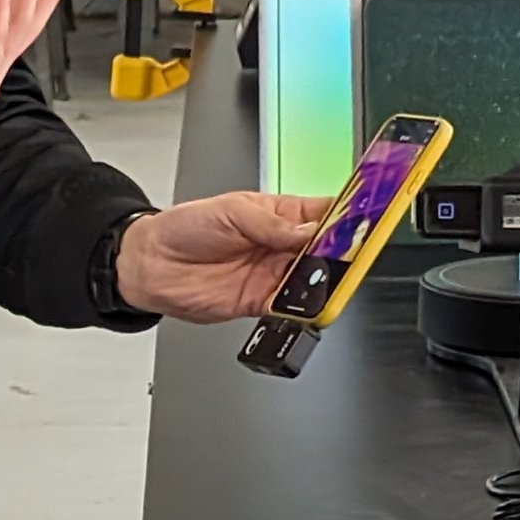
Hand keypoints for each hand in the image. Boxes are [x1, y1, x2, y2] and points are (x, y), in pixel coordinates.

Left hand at [114, 193, 334, 323]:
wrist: (151, 264)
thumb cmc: (184, 227)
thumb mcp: (230, 210)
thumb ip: (271, 224)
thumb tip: (307, 232)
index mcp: (280, 214)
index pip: (326, 214)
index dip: (349, 215)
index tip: (368, 217)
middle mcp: (282, 245)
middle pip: (328, 251)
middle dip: (344, 251)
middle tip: (354, 251)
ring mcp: (274, 275)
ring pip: (314, 281)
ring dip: (326, 280)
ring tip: (331, 276)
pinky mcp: (261, 302)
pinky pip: (290, 309)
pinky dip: (302, 309)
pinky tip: (308, 302)